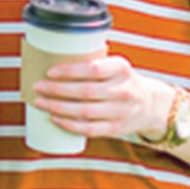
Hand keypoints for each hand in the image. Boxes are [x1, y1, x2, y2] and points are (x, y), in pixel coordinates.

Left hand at [29, 55, 173, 139]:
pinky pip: (89, 129)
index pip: (93, 69)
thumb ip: (93, 64)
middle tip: (38, 87)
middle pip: (85, 91)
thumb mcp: (115, 66)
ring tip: (40, 102)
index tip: (50, 72)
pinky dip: (69, 125)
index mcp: (121, 69)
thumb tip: (51, 59)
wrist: (150, 104)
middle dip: (56, 89)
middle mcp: (124, 90)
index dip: (69, 71)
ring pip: (84, 111)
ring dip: (58, 107)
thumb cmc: (121, 82)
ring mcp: (121, 111)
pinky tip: (54, 118)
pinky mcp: (116, 128)